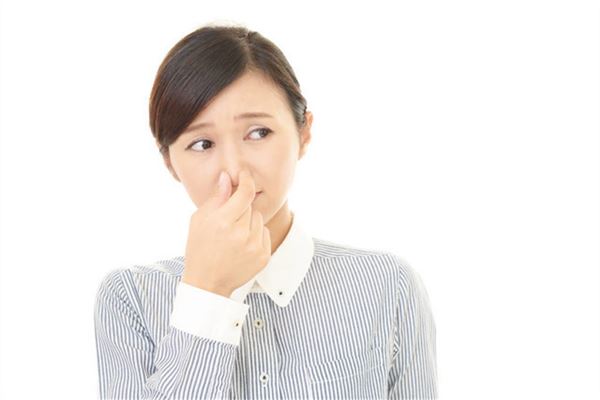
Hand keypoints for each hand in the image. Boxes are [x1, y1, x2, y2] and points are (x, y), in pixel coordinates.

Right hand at [181, 168, 271, 296]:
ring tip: (234, 235)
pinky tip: (241, 245)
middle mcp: (241, 234)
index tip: (245, 175)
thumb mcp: (199, 219)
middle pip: (250, 206)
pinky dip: (255, 235)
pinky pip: (265, 233)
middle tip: (227, 221)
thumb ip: (217, 198)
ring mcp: (254, 246)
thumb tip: (227, 177)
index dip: (246, 180)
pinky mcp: (263, 256)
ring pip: (259, 219)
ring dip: (249, 222)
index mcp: (223, 222)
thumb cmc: (200, 247)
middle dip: (240, 209)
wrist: (207, 282)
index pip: (245, 193)